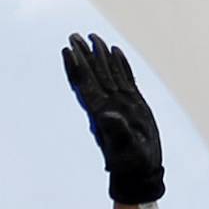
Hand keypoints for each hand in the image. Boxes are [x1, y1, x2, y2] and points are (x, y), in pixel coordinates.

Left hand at [62, 32, 163, 204]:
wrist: (140, 172)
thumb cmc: (131, 164)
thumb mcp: (125, 149)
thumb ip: (116, 131)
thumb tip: (105, 114)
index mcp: (101, 113)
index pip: (85, 84)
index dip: (76, 67)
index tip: (68, 50)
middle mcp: (107, 105)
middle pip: (93, 74)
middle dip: (83, 55)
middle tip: (73, 35)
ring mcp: (119, 103)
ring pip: (107, 73)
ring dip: (99, 56)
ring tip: (93, 37)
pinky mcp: (133, 104)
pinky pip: (125, 78)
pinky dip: (120, 63)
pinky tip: (116, 51)